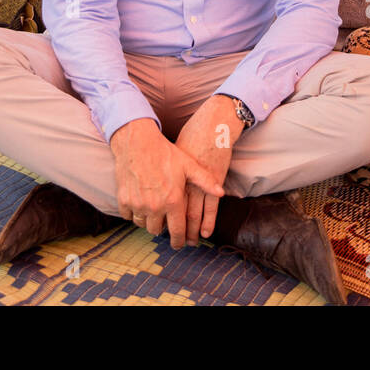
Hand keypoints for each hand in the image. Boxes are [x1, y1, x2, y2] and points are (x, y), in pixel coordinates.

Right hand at [110, 118, 222, 248]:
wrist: (137, 142)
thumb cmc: (165, 153)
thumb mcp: (189, 165)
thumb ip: (206, 181)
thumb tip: (221, 193)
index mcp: (172, 201)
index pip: (177, 232)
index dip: (179, 241)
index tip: (179, 244)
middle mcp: (154, 207)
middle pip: (157, 231)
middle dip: (163, 228)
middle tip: (165, 220)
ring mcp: (137, 205)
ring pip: (142, 225)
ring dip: (148, 221)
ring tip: (153, 211)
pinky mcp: (124, 200)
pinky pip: (128, 216)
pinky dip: (133, 213)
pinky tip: (139, 203)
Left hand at [173, 95, 240, 245]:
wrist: (211, 126)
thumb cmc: (192, 137)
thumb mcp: (175, 155)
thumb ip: (167, 172)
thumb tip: (154, 184)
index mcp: (172, 177)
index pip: (164, 205)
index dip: (164, 220)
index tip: (163, 232)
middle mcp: (183, 181)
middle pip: (176, 213)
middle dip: (176, 231)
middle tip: (176, 243)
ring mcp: (199, 182)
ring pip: (192, 213)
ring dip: (191, 230)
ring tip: (190, 242)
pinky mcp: (214, 181)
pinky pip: (210, 207)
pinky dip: (207, 220)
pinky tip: (205, 232)